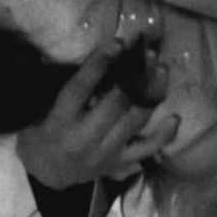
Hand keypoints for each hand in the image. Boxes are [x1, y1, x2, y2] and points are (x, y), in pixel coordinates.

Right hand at [16, 44, 178, 187]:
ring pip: (135, 121)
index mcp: (60, 120)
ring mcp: (105, 153)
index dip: (100, 64)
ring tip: (161, 69)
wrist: (46, 174)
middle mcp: (84, 138)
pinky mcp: (119, 164)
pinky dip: (163, 135)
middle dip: (135, 75)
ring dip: (151, 93)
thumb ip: (64, 85)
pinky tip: (175, 117)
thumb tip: (97, 55)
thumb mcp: (41, 107)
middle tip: (148, 52)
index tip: (118, 43)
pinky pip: (146, 149)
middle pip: (116, 103)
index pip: (81, 88)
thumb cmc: (43, 130)